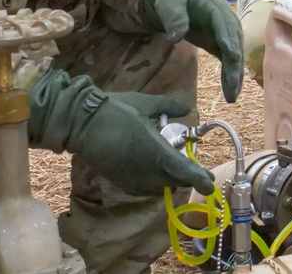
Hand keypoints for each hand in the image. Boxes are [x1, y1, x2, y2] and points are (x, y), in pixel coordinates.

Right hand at [28, 70, 214, 196]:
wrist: (81, 122)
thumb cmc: (115, 109)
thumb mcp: (145, 103)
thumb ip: (168, 106)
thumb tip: (185, 110)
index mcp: (154, 149)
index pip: (182, 169)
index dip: (198, 178)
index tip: (209, 184)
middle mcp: (145, 168)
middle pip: (173, 180)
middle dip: (187, 177)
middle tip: (198, 172)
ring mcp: (131, 177)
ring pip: (160, 186)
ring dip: (171, 180)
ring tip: (179, 170)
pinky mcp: (120, 181)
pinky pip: (145, 188)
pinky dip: (156, 183)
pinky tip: (159, 174)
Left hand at [140, 0, 243, 101]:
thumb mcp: (171, 1)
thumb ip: (175, 17)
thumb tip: (176, 37)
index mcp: (217, 10)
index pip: (226, 29)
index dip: (229, 44)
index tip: (232, 59)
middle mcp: (228, 23)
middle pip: (235, 46)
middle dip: (234, 68)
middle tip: (232, 90)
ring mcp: (227, 33)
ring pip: (235, 56)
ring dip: (235, 76)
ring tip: (232, 97)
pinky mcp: (222, 42)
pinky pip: (229, 60)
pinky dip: (230, 75)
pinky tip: (230, 92)